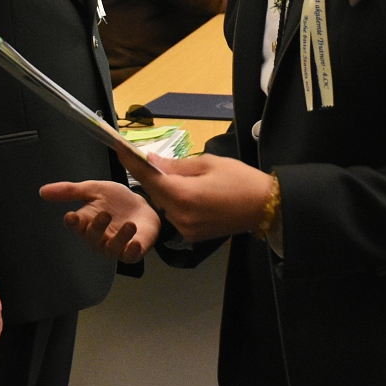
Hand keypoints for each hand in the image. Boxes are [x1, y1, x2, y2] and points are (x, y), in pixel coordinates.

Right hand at [39, 180, 161, 262]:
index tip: (71, 216)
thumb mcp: (94, 189)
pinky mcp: (132, 252)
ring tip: (129, 225)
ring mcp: (115, 246)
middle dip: (97, 227)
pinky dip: (132, 252)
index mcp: (86, 223)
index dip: (72, 222)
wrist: (142, 205)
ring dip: (119, 238)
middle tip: (105, 214)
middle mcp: (98, 238)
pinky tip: (136, 243)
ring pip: (111, 249)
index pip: (75, 225)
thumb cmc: (115, 200)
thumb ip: (70, 191)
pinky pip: (129, 257)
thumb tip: (42, 191)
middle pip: (92, 238)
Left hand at [111, 149, 276, 243]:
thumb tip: (152, 160)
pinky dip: (174, 202)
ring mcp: (185, 230)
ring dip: (163, 190)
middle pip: (154, 193)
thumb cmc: (241, 180)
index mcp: (183, 196)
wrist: (266, 207)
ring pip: (163, 205)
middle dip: (150, 176)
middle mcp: (180, 217)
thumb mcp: (209, 163)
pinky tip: (185, 192)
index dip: (133, 163)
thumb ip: (176, 165)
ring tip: (174, 176)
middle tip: (146, 158)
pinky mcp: (192, 236)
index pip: (149, 178)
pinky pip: (174, 215)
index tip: (120, 150)